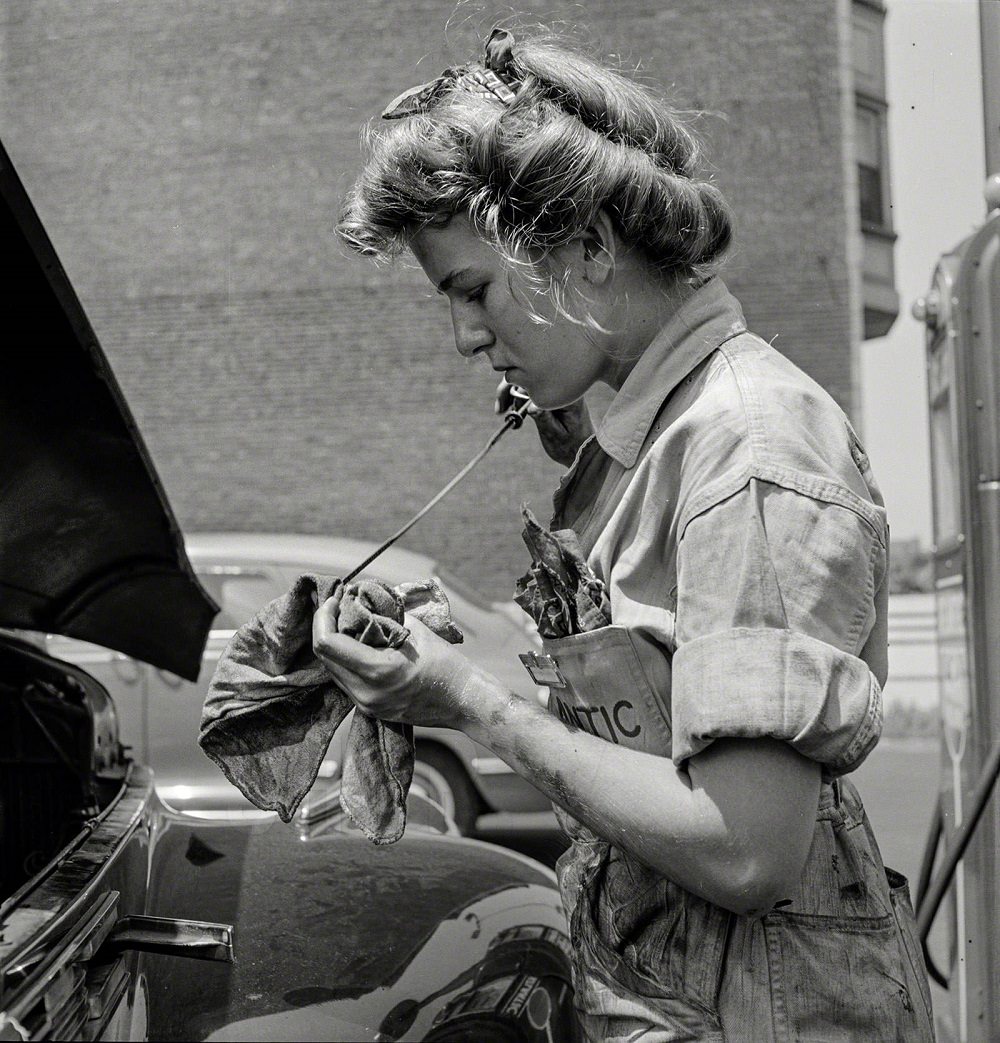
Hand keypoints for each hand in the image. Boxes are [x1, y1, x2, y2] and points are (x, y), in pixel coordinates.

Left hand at [312, 604, 478, 729]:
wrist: (464, 701)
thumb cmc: (446, 664)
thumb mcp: (415, 631)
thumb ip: (384, 615)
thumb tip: (360, 599)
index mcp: (378, 670)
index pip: (327, 644)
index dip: (323, 618)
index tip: (334, 601)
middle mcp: (366, 692)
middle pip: (325, 659)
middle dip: (326, 629)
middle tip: (338, 609)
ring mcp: (367, 705)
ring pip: (333, 672)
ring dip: (335, 647)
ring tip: (348, 626)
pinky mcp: (371, 710)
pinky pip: (347, 682)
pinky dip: (347, 662)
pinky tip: (360, 647)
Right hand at [495, 378, 593, 465]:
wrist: (582, 451)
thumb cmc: (571, 445)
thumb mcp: (556, 435)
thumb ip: (544, 419)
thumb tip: (530, 406)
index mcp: (567, 394)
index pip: (536, 380)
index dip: (515, 389)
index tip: (505, 408)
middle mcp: (561, 386)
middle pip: (529, 375)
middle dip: (509, 389)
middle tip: (499, 410)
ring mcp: (554, 388)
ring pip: (526, 381)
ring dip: (511, 394)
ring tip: (503, 412)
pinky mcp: (548, 393)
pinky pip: (529, 388)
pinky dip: (516, 397)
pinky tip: (509, 410)